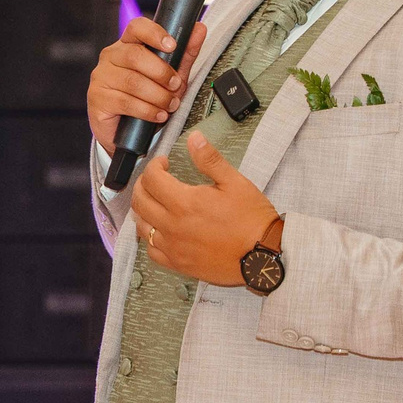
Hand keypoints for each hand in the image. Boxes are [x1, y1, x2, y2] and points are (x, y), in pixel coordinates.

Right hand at [88, 16, 207, 153]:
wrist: (125, 132)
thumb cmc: (147, 98)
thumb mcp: (171, 75)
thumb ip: (184, 54)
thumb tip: (199, 29)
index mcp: (127, 44)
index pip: (136, 27)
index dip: (154, 33)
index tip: (172, 46)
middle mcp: (111, 57)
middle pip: (135, 56)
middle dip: (161, 72)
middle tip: (175, 85)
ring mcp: (101, 77)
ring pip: (132, 81)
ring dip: (157, 95)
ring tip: (170, 105)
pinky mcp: (98, 99)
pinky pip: (125, 102)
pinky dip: (147, 110)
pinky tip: (158, 115)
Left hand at [133, 132, 279, 286]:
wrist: (263, 256)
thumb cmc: (252, 219)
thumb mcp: (234, 182)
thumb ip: (210, 160)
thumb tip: (193, 138)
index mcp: (184, 203)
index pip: (151, 179)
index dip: (154, 166)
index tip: (164, 163)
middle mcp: (172, 226)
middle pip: (139, 202)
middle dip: (142, 184)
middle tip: (155, 179)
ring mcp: (173, 247)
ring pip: (141, 227)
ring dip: (143, 210)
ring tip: (156, 202)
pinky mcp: (178, 264)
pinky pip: (151, 251)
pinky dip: (150, 238)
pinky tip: (160, 230)